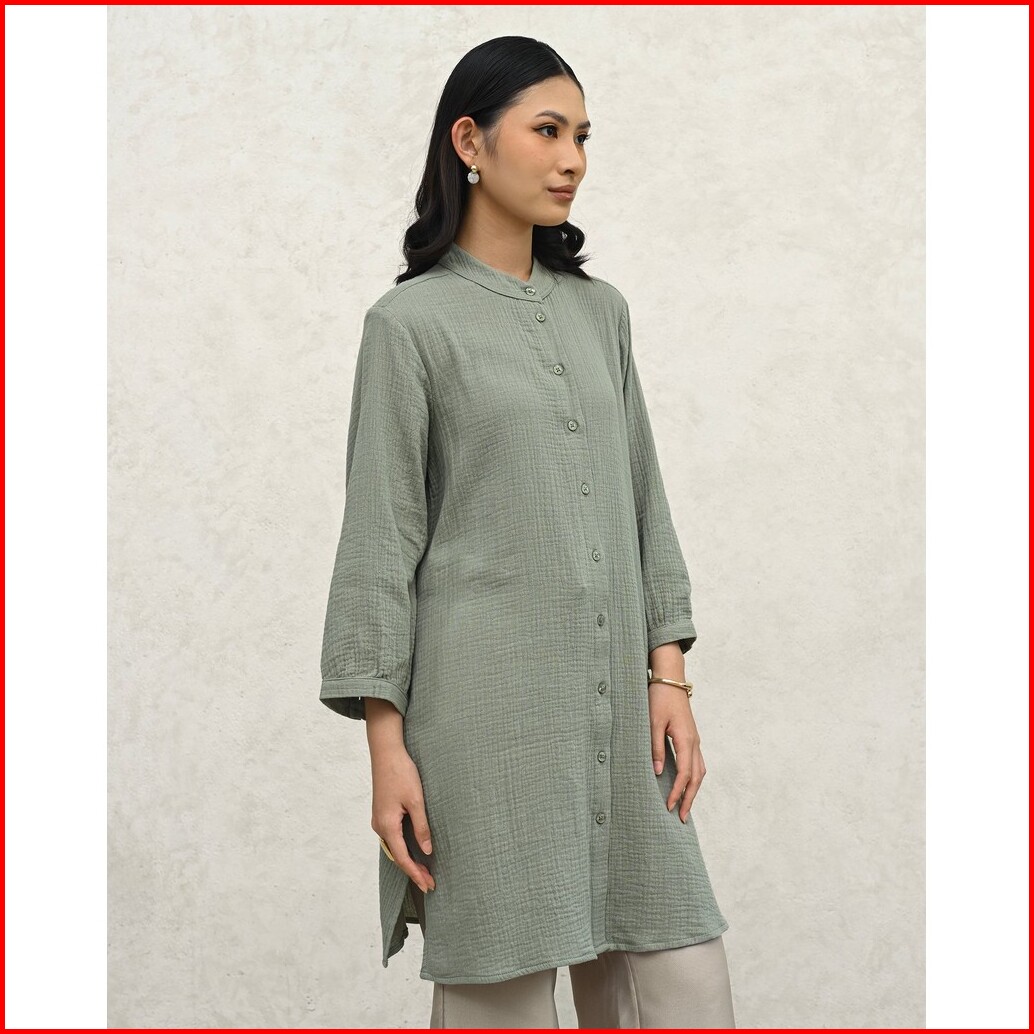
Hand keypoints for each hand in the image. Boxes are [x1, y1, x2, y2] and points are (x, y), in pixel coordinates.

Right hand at [370, 742, 436, 891]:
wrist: (386, 752)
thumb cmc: (401, 773)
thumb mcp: (416, 801)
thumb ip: (421, 827)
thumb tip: (426, 851)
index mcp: (387, 825)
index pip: (402, 857)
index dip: (416, 873)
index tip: (428, 885)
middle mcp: (379, 826)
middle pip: (397, 855)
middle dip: (413, 870)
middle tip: (430, 883)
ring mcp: (379, 819)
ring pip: (394, 847)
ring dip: (408, 859)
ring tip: (425, 870)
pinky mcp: (382, 813)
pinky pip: (393, 836)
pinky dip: (404, 847)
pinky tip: (414, 849)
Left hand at [648, 682, 705, 820]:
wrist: (670, 679)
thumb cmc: (659, 697)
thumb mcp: (652, 722)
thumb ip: (655, 747)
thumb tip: (658, 772)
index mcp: (686, 739)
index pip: (685, 774)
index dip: (677, 792)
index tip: (668, 807)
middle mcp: (694, 741)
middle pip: (697, 777)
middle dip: (690, 798)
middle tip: (681, 817)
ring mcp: (695, 739)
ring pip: (700, 770)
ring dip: (693, 789)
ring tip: (684, 805)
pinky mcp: (691, 737)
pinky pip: (696, 762)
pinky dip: (693, 777)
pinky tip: (685, 784)